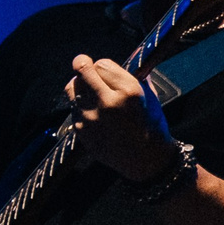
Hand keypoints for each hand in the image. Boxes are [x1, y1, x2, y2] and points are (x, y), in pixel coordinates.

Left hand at [67, 55, 173, 181]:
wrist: (146, 161)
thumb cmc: (151, 127)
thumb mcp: (150, 97)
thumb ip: (134, 78)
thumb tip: (119, 65)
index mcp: (128, 91)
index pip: (101, 64)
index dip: (103, 66)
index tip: (105, 71)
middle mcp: (107, 101)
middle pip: (82, 70)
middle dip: (82, 64)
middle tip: (83, 64)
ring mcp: (91, 117)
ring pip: (72, 88)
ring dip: (79, 86)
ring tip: (88, 91)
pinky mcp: (81, 130)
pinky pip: (74, 109)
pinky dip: (81, 107)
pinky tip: (93, 113)